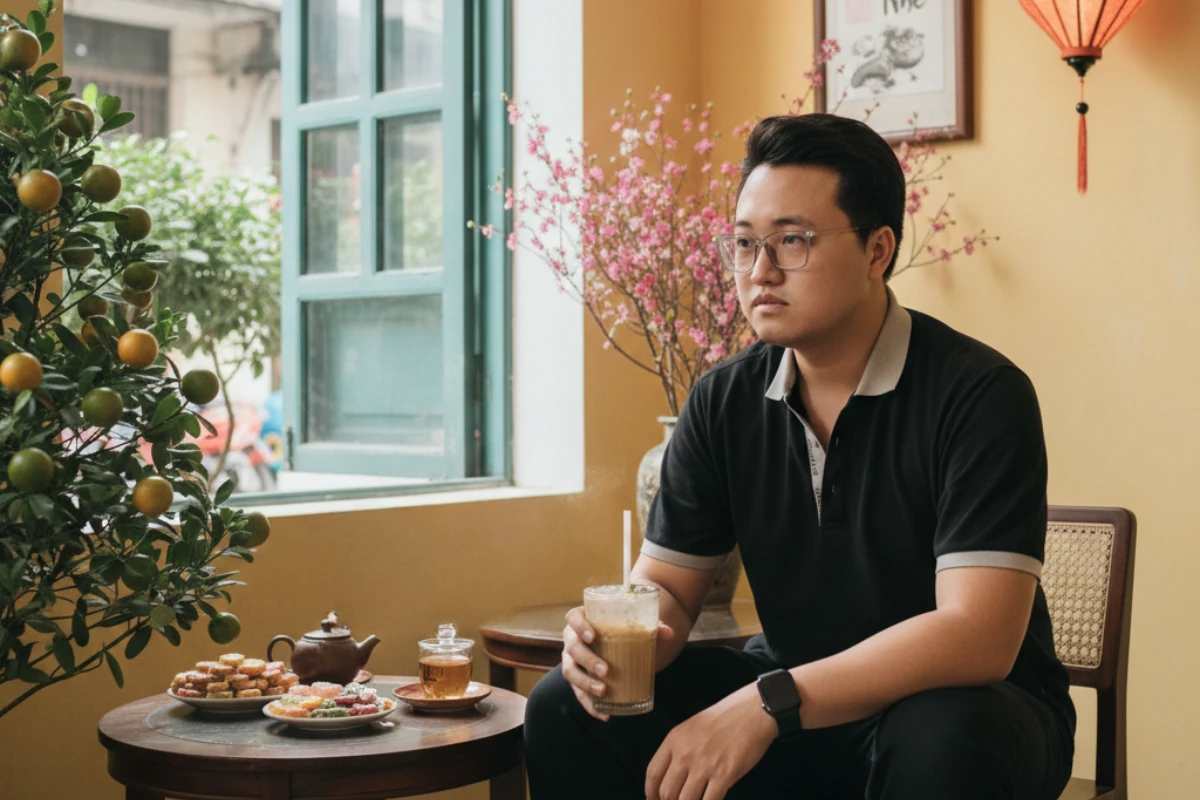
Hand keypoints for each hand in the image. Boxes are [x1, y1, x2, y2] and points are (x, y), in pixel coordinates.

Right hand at [561, 605, 674, 720]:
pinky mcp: (576, 678)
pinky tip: (603, 714)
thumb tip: (669, 633)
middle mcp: (572, 638)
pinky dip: (589, 705)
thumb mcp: (634, 626)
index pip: (574, 618)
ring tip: (603, 692)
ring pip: (569, 671)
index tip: (593, 637)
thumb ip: (652, 627)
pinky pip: (577, 692)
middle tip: (605, 670)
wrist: (614, 642)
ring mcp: (571, 659)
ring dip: (585, 683)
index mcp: (583, 620)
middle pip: (572, 647)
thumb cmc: (622, 630)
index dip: (580, 627)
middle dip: (587, 660)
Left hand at [645, 683, 778, 799]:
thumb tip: (672, 775)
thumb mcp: (692, 727)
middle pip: (667, 791)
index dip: (651, 793)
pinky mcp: (724, 776)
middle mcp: (685, 754)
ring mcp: (704, 766)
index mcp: (674, 740)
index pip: (653, 773)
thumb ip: (679, 749)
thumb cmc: (725, 718)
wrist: (752, 712)